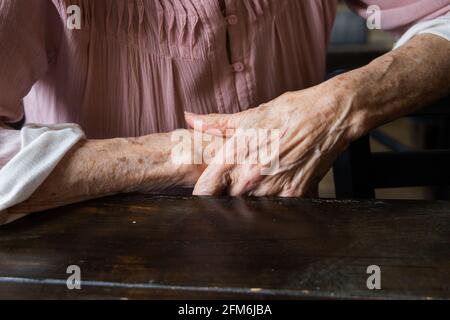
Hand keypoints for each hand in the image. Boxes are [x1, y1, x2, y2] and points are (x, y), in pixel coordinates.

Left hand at [185, 82, 361, 196]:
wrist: (328, 117)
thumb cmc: (290, 113)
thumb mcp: (250, 115)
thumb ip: (216, 123)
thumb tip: (190, 118)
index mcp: (236, 153)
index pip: (205, 188)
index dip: (201, 194)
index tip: (203, 194)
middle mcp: (251, 174)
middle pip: (226, 200)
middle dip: (227, 194)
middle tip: (238, 182)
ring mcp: (272, 187)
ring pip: (249, 205)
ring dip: (250, 197)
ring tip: (262, 179)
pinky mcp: (293, 194)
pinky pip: (274, 207)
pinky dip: (272, 199)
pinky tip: (278, 183)